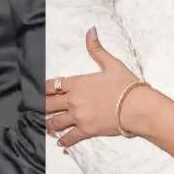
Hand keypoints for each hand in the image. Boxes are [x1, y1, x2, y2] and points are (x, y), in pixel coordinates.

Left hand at [45, 28, 142, 146]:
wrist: (139, 107)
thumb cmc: (127, 85)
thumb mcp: (112, 64)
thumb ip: (97, 49)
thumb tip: (90, 31)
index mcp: (77, 83)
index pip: (51, 86)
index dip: (42, 89)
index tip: (37, 92)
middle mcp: (73, 100)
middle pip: (48, 105)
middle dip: (41, 107)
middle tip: (34, 109)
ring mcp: (78, 117)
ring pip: (55, 122)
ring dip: (48, 124)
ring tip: (45, 125)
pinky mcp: (86, 130)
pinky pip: (70, 137)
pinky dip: (63, 140)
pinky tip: (59, 142)